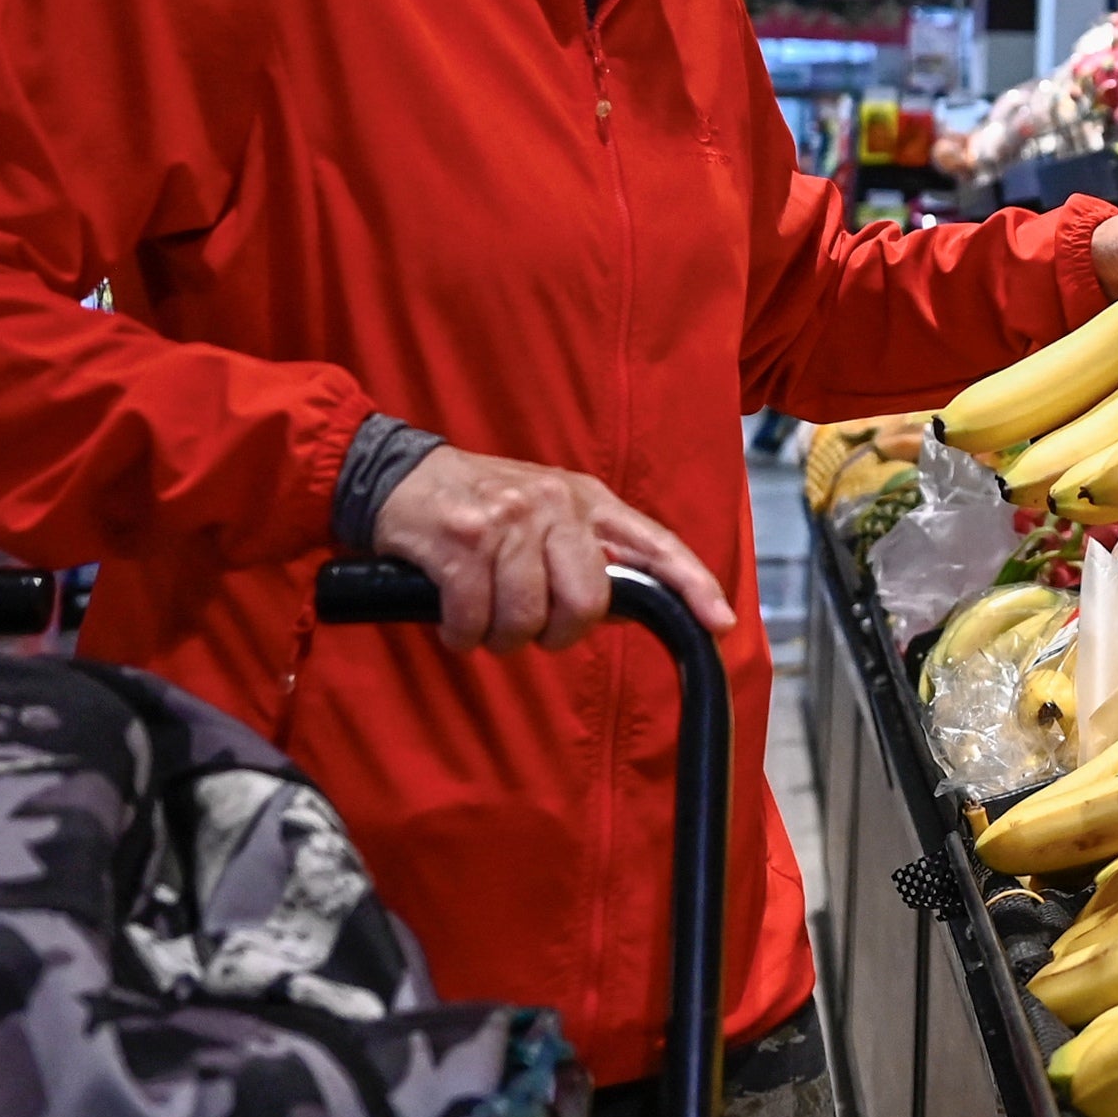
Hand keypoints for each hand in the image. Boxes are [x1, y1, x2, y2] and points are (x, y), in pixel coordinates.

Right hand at [370, 446, 738, 654]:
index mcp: (586, 500)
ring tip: (483, 620)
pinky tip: (454, 621)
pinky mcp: (462, 540)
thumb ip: (588, 558)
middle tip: (530, 630)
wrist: (397, 479)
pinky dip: (462, 634)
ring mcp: (509, 519)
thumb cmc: (479, 507)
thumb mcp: (545, 518)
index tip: (720, 623)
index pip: (655, 544)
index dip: (693, 585)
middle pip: (587, 601)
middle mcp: (555, 503)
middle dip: (557, 634)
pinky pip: (475, 618)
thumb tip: (633, 610)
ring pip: (527, 618)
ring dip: (500, 638)